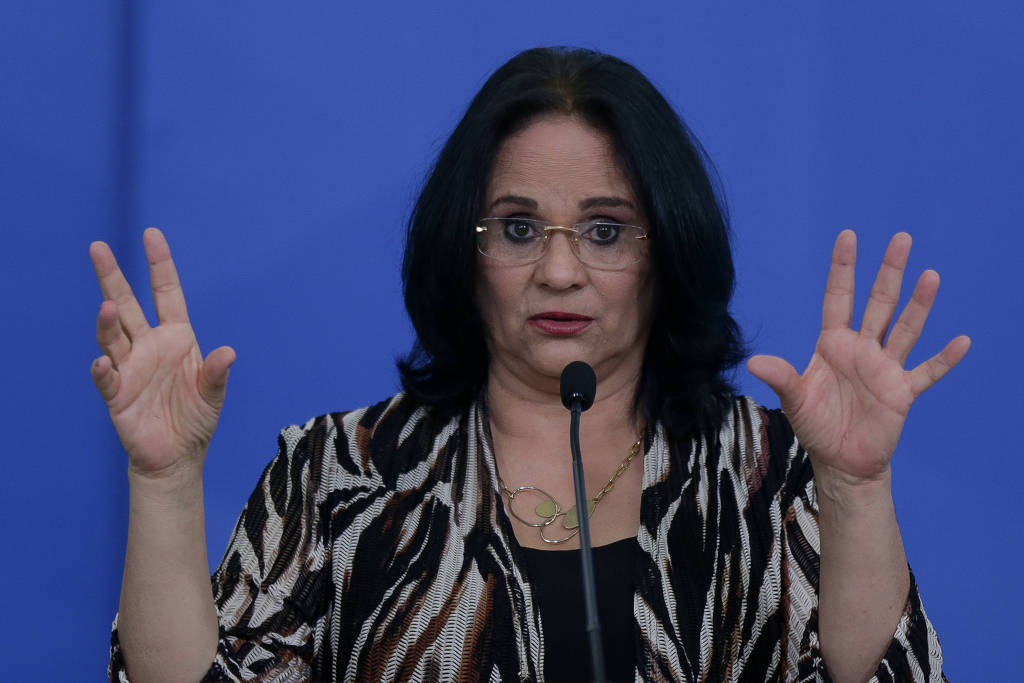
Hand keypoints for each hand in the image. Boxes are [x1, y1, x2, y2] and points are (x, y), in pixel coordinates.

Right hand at [90, 228, 234, 477]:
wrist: (176, 456)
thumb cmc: (196, 419)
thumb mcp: (213, 395)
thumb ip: (217, 373)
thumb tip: (228, 353)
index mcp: (176, 338)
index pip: (166, 293)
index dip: (159, 265)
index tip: (151, 234)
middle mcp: (149, 346)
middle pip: (127, 305)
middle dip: (113, 277)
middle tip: (98, 248)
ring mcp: (130, 367)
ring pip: (112, 336)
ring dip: (107, 322)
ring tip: (106, 307)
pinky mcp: (117, 393)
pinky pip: (106, 377)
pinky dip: (103, 369)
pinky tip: (101, 362)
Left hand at [746, 230, 969, 490]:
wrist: (841, 462)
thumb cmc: (816, 426)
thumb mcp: (795, 400)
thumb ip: (781, 378)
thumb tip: (753, 363)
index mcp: (832, 344)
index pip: (838, 298)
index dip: (843, 269)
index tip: (848, 236)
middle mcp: (861, 349)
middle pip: (878, 303)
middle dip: (888, 272)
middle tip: (901, 238)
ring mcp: (884, 369)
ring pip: (905, 329)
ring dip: (919, 304)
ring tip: (930, 276)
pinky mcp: (901, 393)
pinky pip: (926, 372)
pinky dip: (944, 359)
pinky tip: (961, 341)